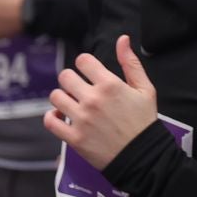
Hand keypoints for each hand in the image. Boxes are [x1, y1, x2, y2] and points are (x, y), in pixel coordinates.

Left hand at [43, 36, 157, 170]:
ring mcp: (81, 119)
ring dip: (62, 98)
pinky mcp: (74, 138)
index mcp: (110, 85)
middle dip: (71, 80)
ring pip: (55, 96)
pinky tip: (61, 117)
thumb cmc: (144, 122)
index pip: (83, 60)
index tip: (88, 72)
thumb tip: (123, 39)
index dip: (85, 64)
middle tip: (79, 89)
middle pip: (65, 76)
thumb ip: (131, 63)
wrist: (142, 157)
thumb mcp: (145, 89)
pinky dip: (52, 117)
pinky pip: (50, 121)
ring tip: (72, 104)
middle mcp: (93, 99)